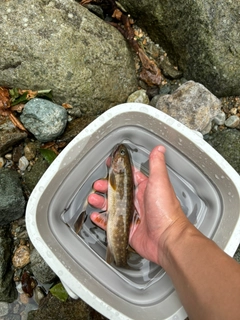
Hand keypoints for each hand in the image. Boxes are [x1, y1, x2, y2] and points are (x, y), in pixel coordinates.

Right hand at [88, 145, 187, 265]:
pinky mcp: (128, 230)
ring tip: (93, 198)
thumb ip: (156, 164)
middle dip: (106, 187)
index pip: (129, 176)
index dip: (119, 170)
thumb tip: (159, 149)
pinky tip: (96, 216)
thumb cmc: (166, 210)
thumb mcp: (160, 182)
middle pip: (117, 192)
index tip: (109, 164)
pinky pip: (111, 224)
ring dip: (101, 201)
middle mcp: (138, 202)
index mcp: (145, 189)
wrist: (168, 239)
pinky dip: (102, 220)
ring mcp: (132, 216)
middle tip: (98, 184)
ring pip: (112, 207)